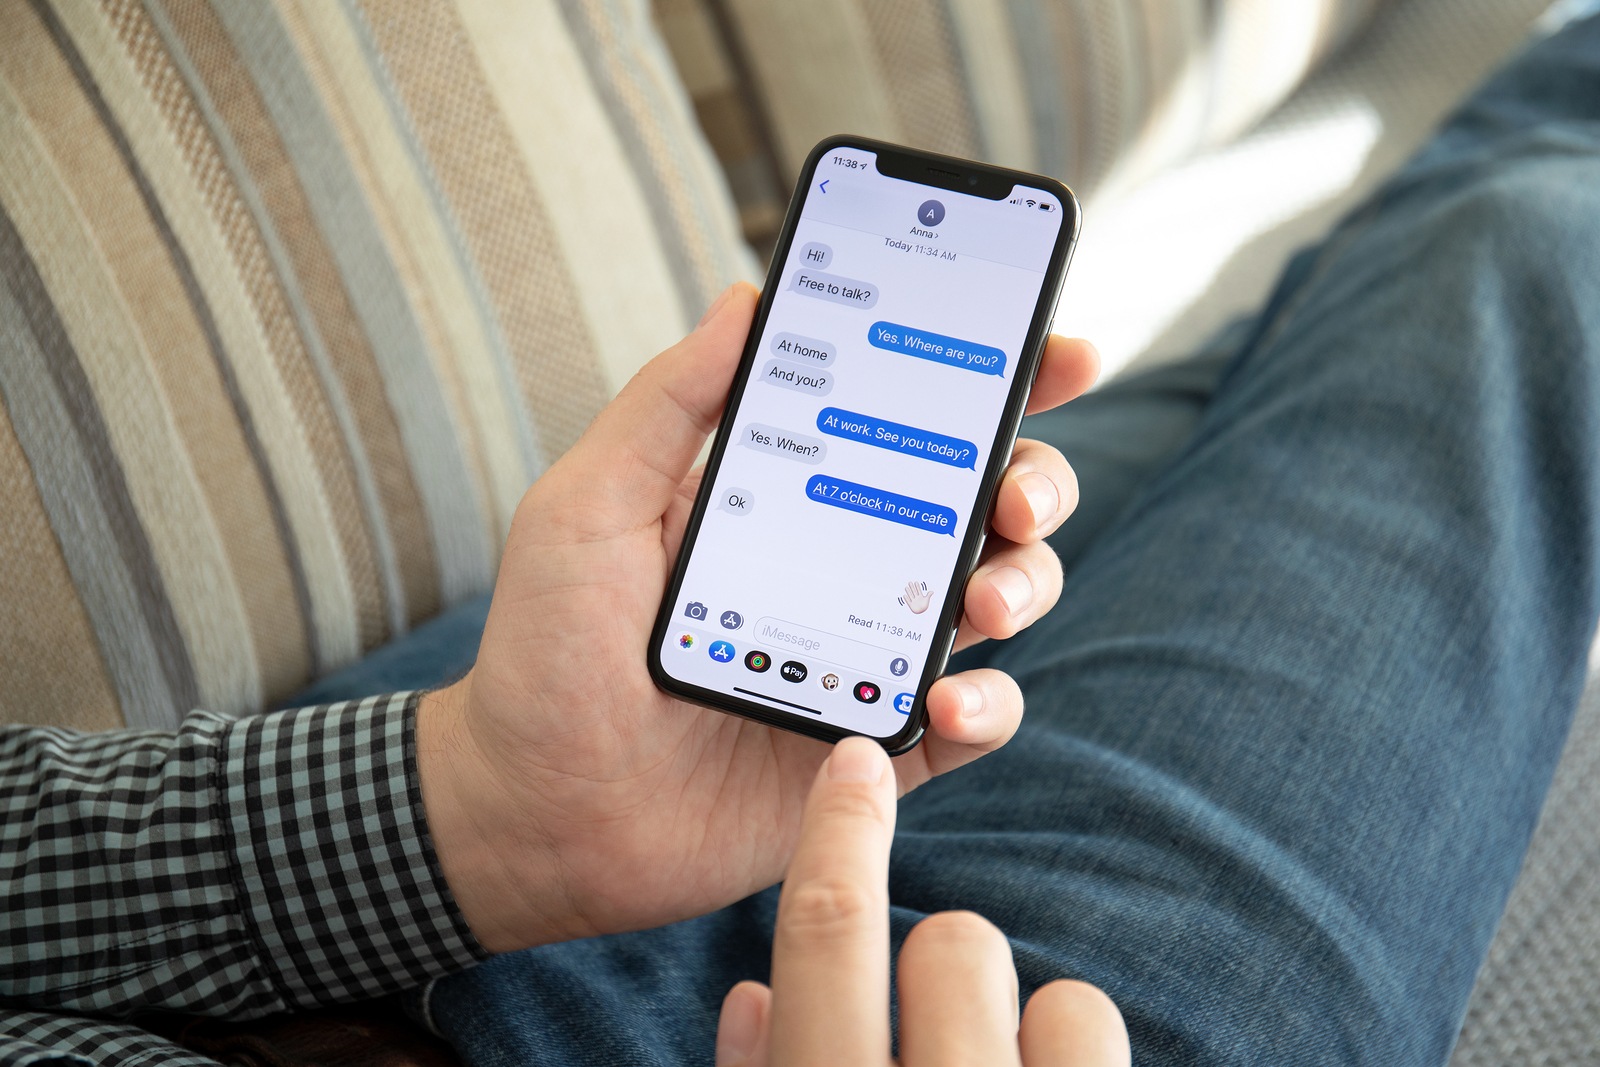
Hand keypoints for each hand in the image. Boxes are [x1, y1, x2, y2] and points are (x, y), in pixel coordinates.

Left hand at [417, 284, 1100, 951]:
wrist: (534, 811)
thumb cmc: (548, 650)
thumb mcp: (590, 506)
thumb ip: (667, 406)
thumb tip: (744, 299)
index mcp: (794, 498)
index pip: (912, 424)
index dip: (1001, 385)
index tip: (1063, 353)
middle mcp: (848, 567)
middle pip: (986, 505)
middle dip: (1034, 483)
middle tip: (1013, 497)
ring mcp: (869, 656)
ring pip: (1000, 599)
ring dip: (1024, 584)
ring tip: (984, 603)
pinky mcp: (877, 746)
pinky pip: (972, 721)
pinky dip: (987, 706)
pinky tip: (942, 703)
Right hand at [714, 737, 1129, 1065]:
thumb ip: (766, 1063)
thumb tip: (754, 997)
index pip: (830, 924)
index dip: (843, 829)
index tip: (856, 760)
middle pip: (958, 941)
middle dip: (946, 951)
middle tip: (931, 1001)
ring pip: (1044, 985)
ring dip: (1006, 1010)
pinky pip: (1086, 1021)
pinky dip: (1061, 1041)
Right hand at [901, 580, 930, 614]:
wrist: (921, 611)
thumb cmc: (924, 606)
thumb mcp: (927, 600)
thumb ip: (929, 595)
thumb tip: (932, 591)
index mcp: (920, 596)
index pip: (918, 590)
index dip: (917, 586)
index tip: (916, 582)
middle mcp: (916, 597)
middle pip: (914, 591)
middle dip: (912, 587)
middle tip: (910, 582)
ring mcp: (913, 601)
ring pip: (910, 595)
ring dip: (908, 592)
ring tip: (906, 587)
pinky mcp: (911, 605)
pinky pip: (908, 601)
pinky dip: (906, 599)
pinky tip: (904, 595)